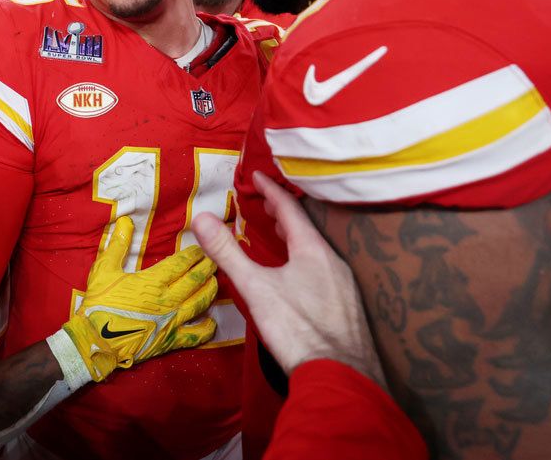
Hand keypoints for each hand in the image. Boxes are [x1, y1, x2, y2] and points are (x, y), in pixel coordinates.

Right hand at [60, 216, 217, 381]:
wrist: (96, 342)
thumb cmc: (99, 305)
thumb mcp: (104, 270)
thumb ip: (118, 245)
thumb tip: (126, 221)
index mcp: (153, 281)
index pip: (181, 263)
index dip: (193, 254)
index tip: (200, 248)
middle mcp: (168, 300)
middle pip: (195, 280)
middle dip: (206, 267)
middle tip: (213, 259)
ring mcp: (172, 321)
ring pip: (200, 303)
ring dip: (210, 290)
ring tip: (215, 281)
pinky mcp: (171, 341)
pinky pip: (195, 334)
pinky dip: (206, 328)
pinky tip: (212, 322)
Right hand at [193, 172, 384, 386]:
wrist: (340, 375)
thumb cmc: (297, 328)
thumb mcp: (256, 289)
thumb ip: (228, 253)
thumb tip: (202, 217)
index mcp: (312, 250)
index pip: (290, 209)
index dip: (271, 191)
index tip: (256, 175)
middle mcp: (334, 261)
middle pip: (307, 228)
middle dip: (284, 213)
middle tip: (265, 204)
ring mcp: (345, 284)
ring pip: (319, 249)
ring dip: (297, 237)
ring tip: (281, 234)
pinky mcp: (349, 306)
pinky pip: (326, 268)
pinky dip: (308, 258)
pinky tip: (301, 275)